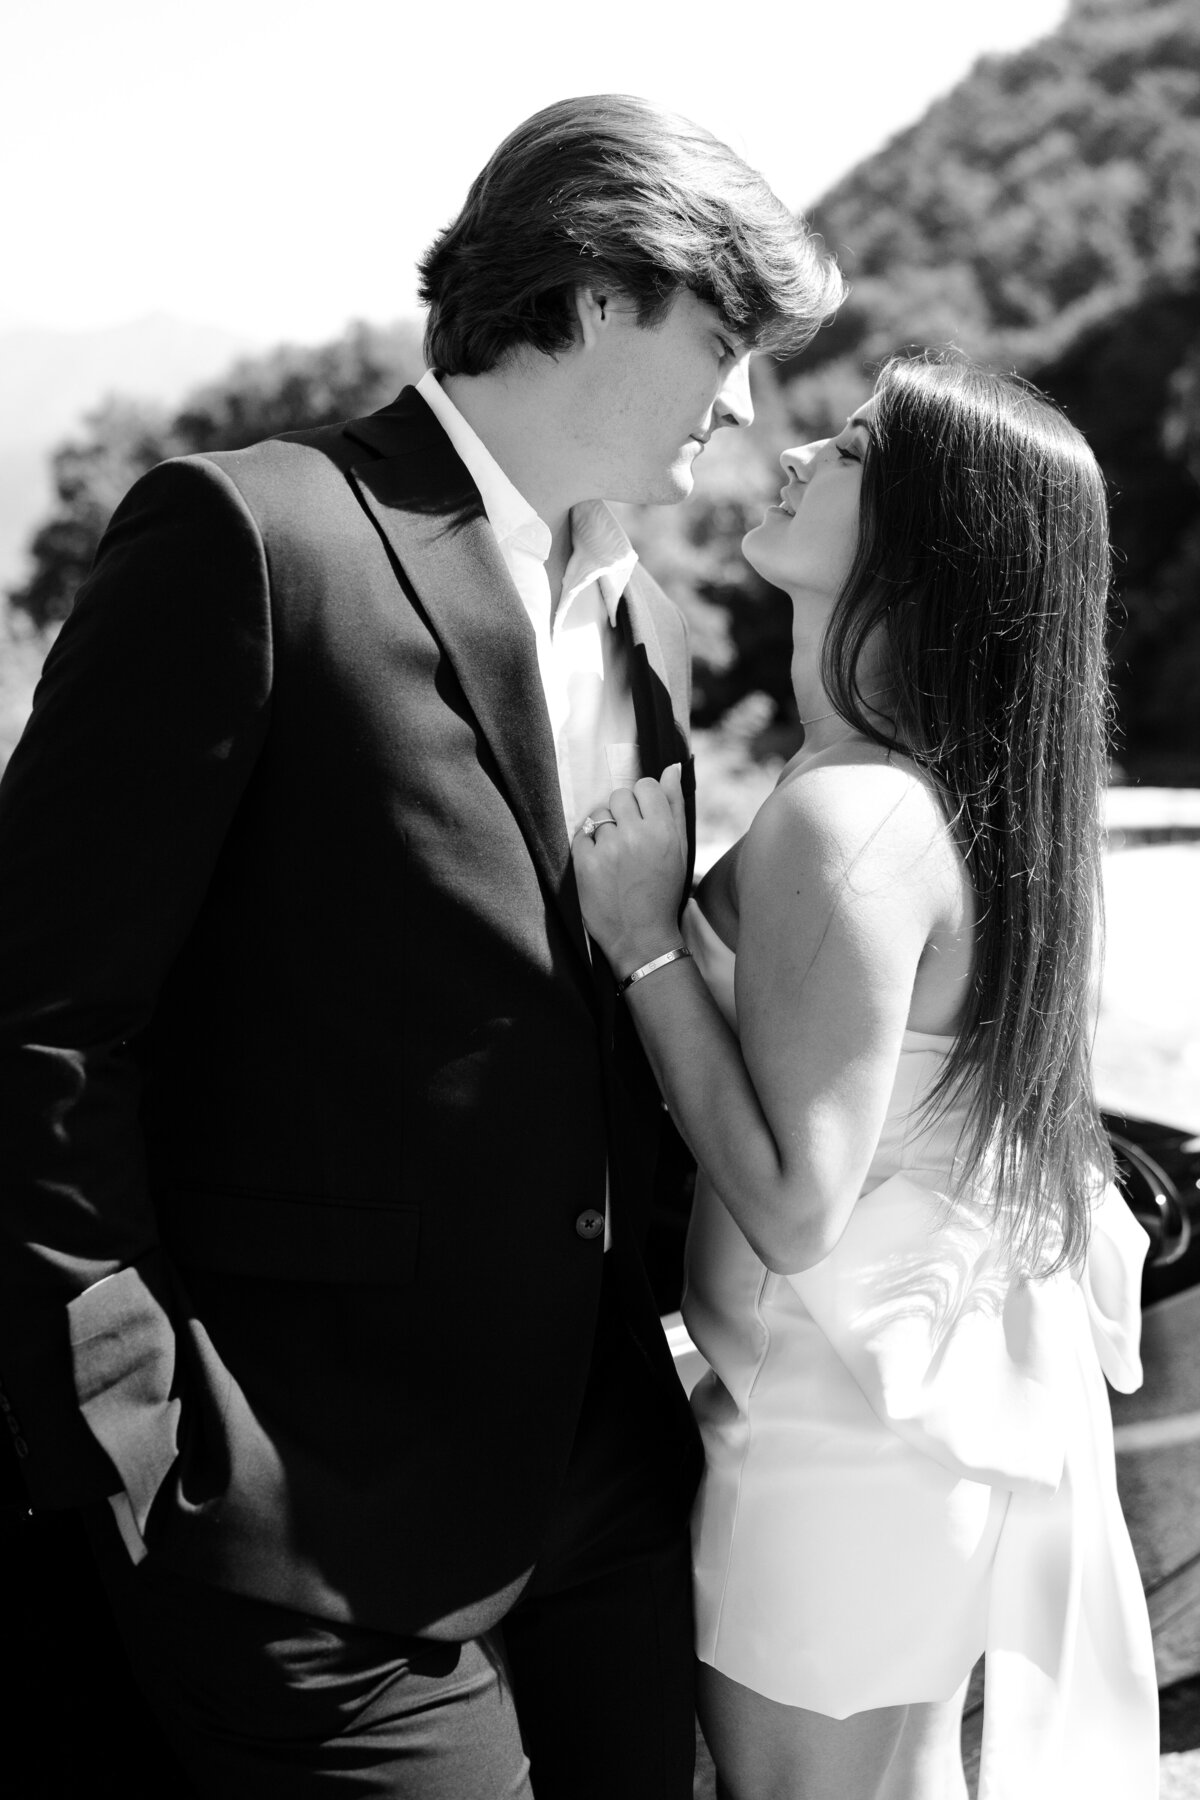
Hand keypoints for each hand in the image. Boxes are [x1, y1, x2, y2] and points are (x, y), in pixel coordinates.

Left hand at [572, 765, 687, 971]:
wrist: (642, 937)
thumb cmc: (663, 890)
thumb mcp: (679, 849)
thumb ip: (675, 805)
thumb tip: (672, 768)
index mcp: (664, 829)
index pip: (645, 786)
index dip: (641, 802)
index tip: (642, 821)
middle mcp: (637, 834)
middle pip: (619, 796)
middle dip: (621, 814)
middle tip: (628, 842)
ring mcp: (609, 849)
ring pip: (599, 816)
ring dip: (604, 832)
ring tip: (616, 859)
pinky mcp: (586, 863)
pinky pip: (581, 835)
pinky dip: (588, 848)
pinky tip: (601, 868)